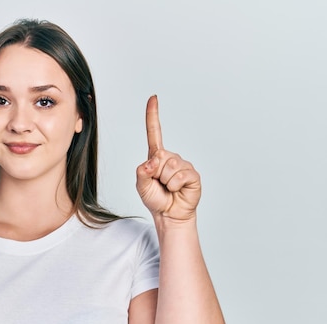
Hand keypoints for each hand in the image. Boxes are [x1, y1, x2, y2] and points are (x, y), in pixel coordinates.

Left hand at [136, 96, 200, 221]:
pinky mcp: (193, 174)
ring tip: (168, 188)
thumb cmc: (155, 198)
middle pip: (159, 156)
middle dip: (156, 174)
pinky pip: (179, 176)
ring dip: (165, 181)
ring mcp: (183, 165)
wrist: (169, 214)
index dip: (153, 115)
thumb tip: (154, 161)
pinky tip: (177, 190)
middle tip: (159, 184)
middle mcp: (170, 157)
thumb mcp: (141, 185)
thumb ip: (142, 171)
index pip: (154, 132)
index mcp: (156, 156)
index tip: (153, 97)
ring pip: (169, 167)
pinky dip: (174, 186)